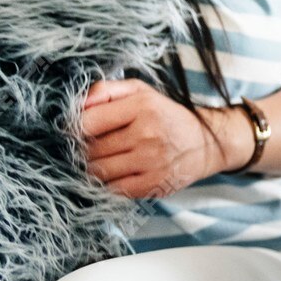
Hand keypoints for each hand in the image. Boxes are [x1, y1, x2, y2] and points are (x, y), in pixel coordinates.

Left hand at [80, 78, 239, 199]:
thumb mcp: (141, 91)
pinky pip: (113, 189)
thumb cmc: (165, 116)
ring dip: (95, 168)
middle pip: (90, 150)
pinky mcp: (154, 184)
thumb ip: (106, 90)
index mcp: (142, 106)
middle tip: (94, 147)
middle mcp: (148, 133)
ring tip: (106, 160)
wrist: (205, 143)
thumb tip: (76, 105)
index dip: (75, 129)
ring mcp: (151, 161)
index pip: (87, 123)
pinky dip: (110, 183)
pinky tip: (119, 173)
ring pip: (98, 172)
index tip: (80, 131)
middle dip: (85, 151)